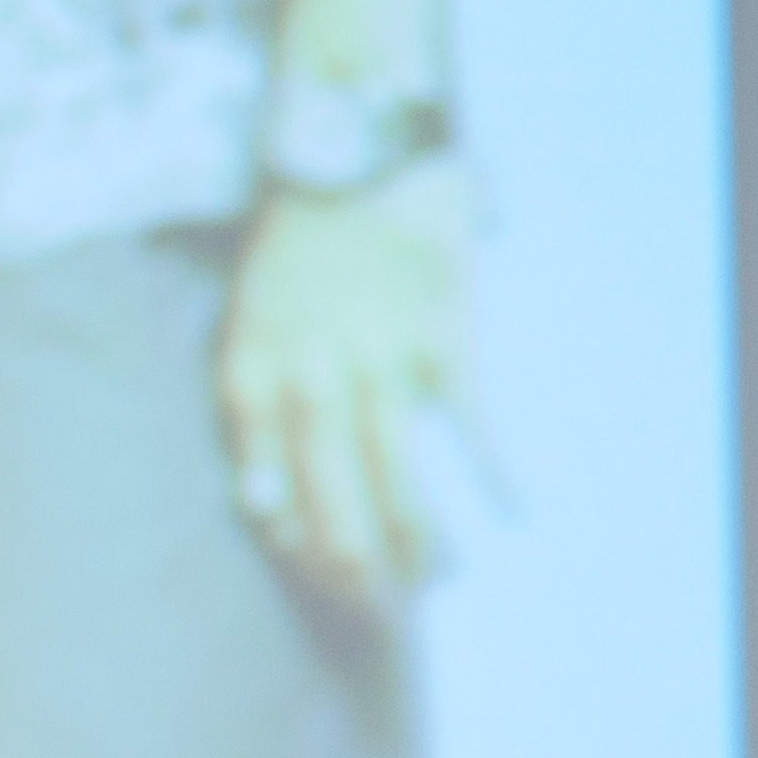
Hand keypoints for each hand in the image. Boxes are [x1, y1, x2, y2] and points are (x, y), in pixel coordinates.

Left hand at [215, 152, 480, 608]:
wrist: (350, 146)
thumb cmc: (295, 246)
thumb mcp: (245, 326)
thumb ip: (251, 414)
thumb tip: (259, 512)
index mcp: (252, 378)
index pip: (267, 497)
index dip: (296, 552)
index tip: (322, 581)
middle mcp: (311, 382)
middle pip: (333, 510)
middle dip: (357, 575)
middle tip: (380, 611)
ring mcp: (379, 363)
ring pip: (398, 487)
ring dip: (422, 547)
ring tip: (438, 580)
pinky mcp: (440, 338)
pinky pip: (470, 427)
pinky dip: (495, 475)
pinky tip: (512, 511)